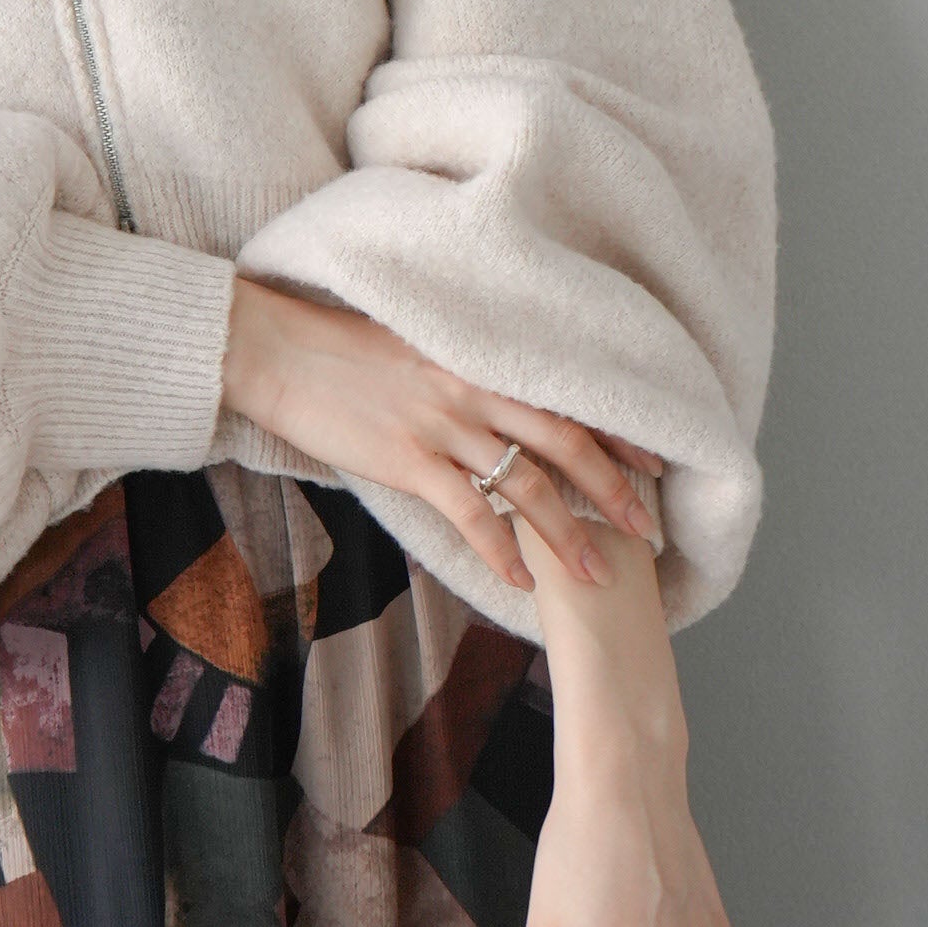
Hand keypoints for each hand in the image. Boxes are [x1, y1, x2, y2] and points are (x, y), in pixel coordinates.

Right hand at [217, 274, 666, 593]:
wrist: (274, 349)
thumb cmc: (335, 347)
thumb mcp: (413, 346)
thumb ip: (459, 374)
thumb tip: (490, 407)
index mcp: (478, 359)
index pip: (566, 398)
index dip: (615, 435)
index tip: (653, 466)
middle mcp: (472, 389)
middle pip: (565, 443)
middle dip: (612, 492)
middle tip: (647, 532)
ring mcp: (442, 424)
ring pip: (527, 484)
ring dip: (568, 536)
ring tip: (597, 575)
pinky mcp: (408, 459)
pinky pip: (470, 513)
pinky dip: (501, 551)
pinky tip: (521, 580)